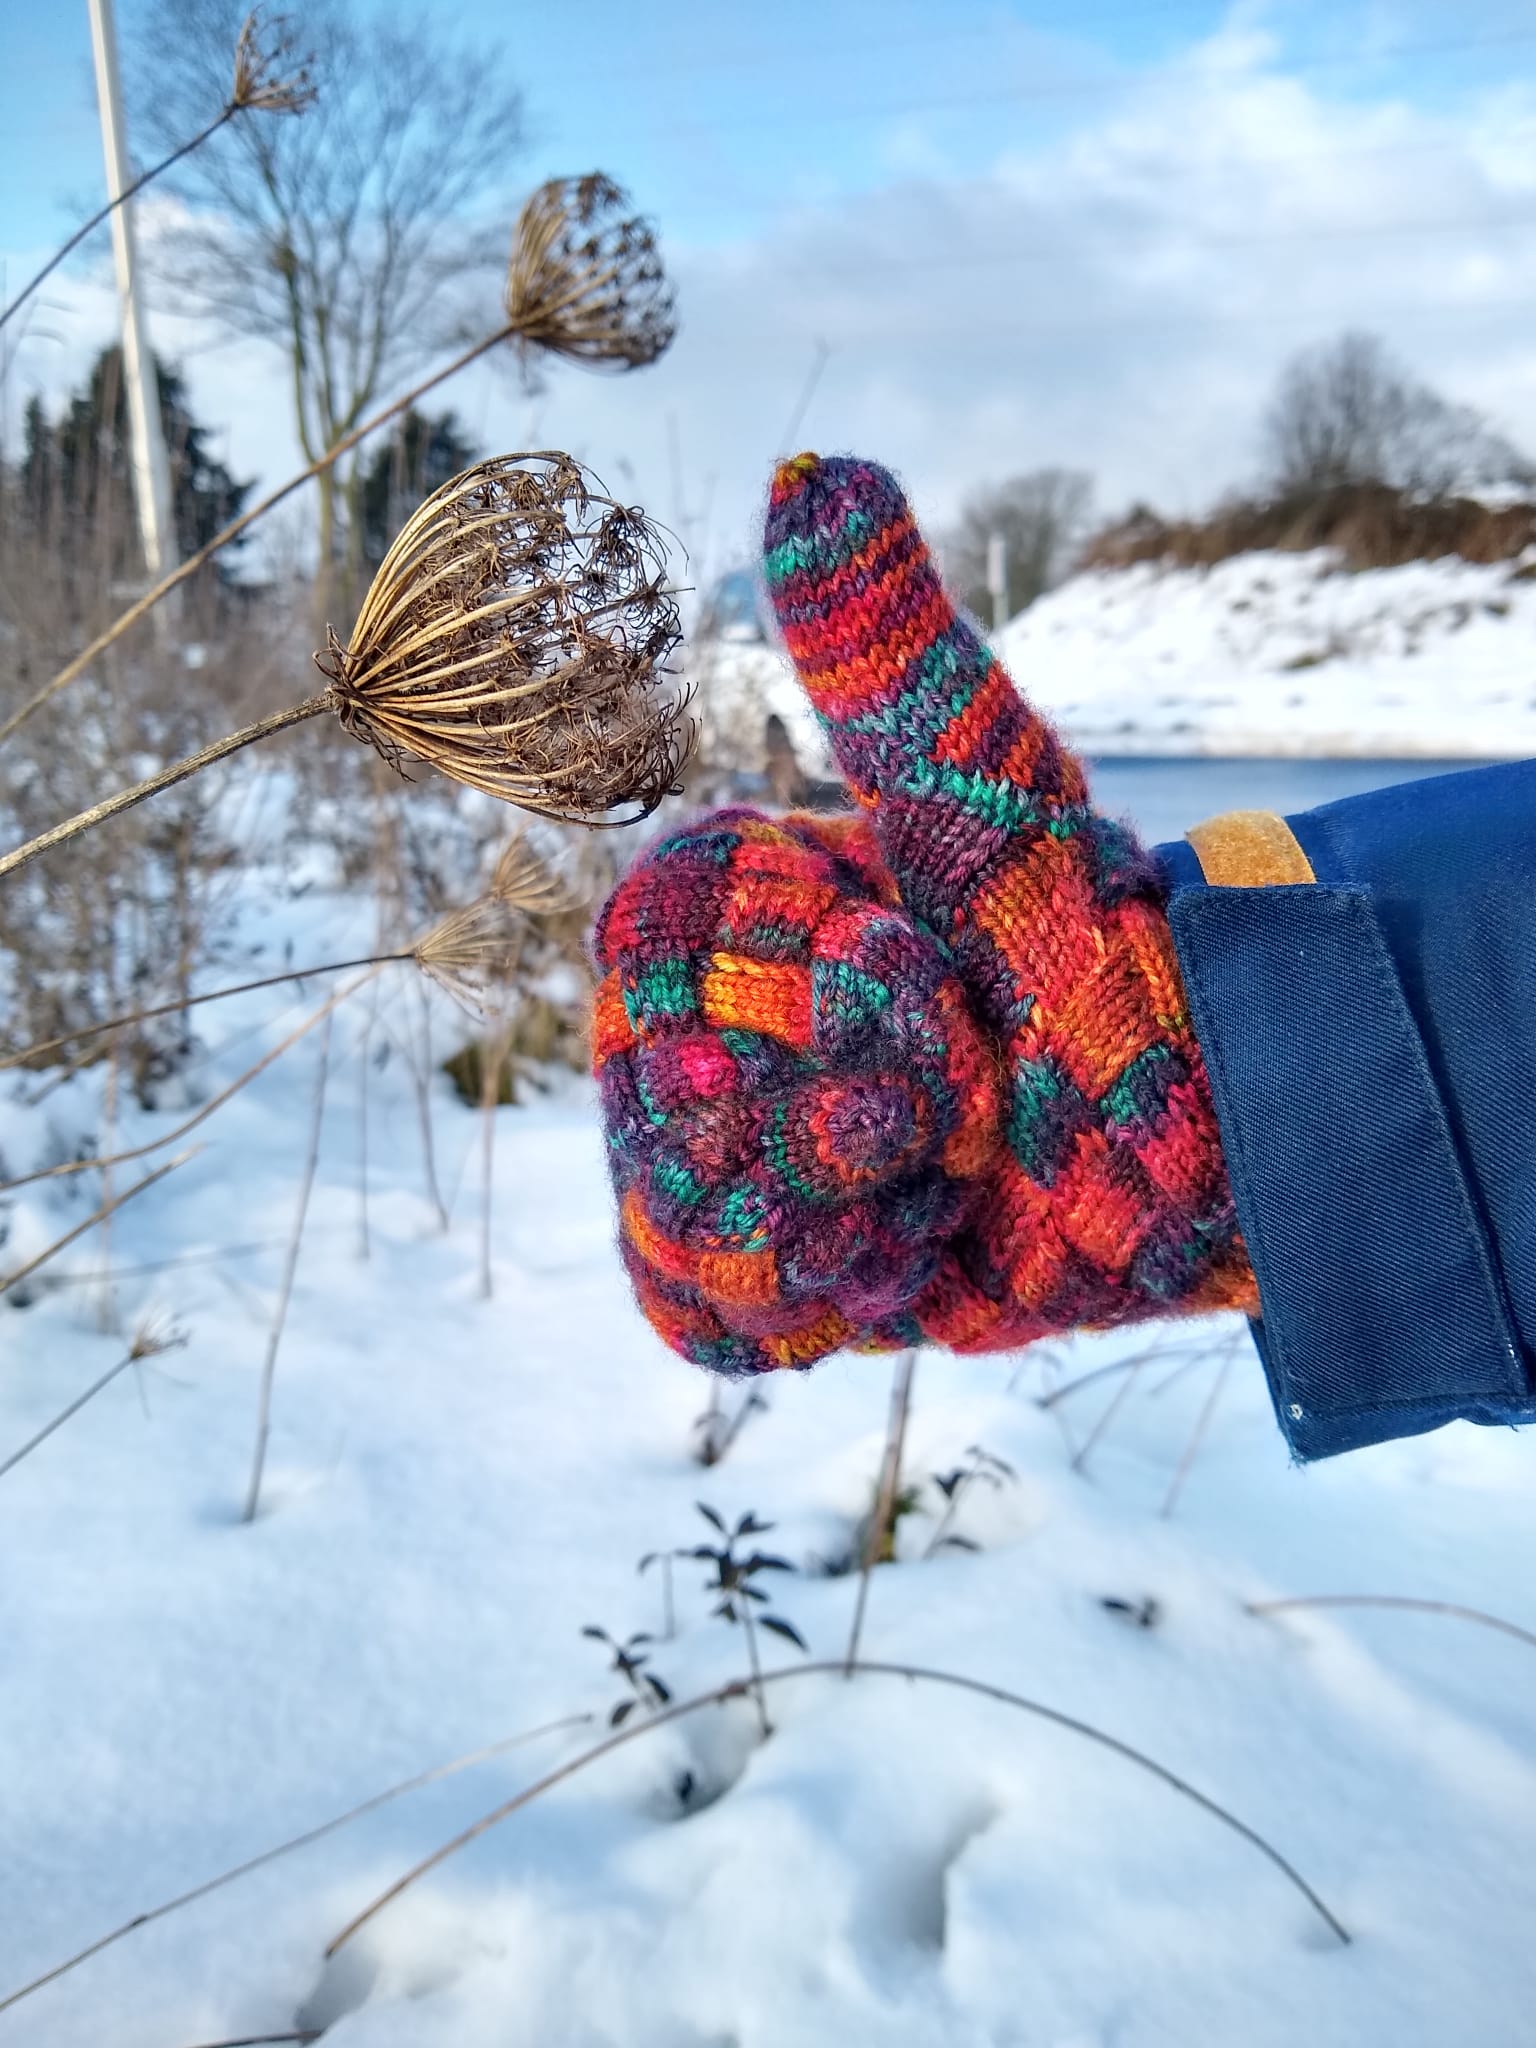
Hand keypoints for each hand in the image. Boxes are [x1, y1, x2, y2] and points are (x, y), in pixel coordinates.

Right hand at [593, 453, 1255, 1372]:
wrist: (1196, 1138)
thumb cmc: (1098, 945)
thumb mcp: (993, 798)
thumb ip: (892, 659)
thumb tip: (813, 467)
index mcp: (735, 905)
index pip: (653, 939)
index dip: (805, 977)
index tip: (923, 974)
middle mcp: (705, 1022)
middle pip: (656, 1094)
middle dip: (843, 1105)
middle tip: (956, 1083)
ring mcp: (728, 1152)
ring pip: (675, 1212)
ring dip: (846, 1203)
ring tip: (940, 1170)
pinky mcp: (764, 1275)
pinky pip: (699, 1308)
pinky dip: (817, 1289)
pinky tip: (905, 1239)